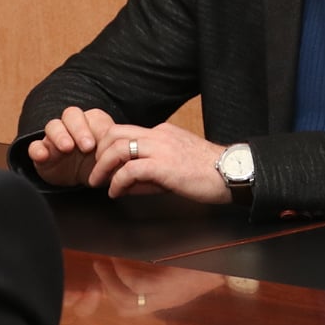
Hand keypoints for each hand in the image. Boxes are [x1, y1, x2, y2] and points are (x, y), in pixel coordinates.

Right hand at [27, 107, 116, 186]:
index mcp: (92, 124)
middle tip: (87, 146)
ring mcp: (55, 139)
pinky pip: (34, 146)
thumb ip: (117, 152)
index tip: (102, 143)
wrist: (82, 181)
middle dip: (79, 129)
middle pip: (71, 115)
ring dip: (59, 135)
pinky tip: (43, 156)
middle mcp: (72, 127)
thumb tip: (127, 150)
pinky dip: (37, 149)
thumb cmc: (99, 165)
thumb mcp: (110, 159)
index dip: (97, 127)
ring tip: (67, 148)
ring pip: (52, 126)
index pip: (92, 117)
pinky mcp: (41, 153)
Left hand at [86, 122, 227, 202]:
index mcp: (161, 132)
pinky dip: (117, 182)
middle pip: (115, 133)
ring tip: (98, 183)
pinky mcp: (164, 165)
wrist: (230, 173)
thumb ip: (148, 174)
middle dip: (98, 153)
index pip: (124, 131)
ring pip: (118, 147)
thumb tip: (124, 185)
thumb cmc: (206, 173)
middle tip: (94, 173)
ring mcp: (161, 148)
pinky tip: (116, 192)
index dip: (107, 147)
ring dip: (102, 166)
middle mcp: (158, 135)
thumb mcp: (173, 168)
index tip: (101, 163)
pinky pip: (130, 169)